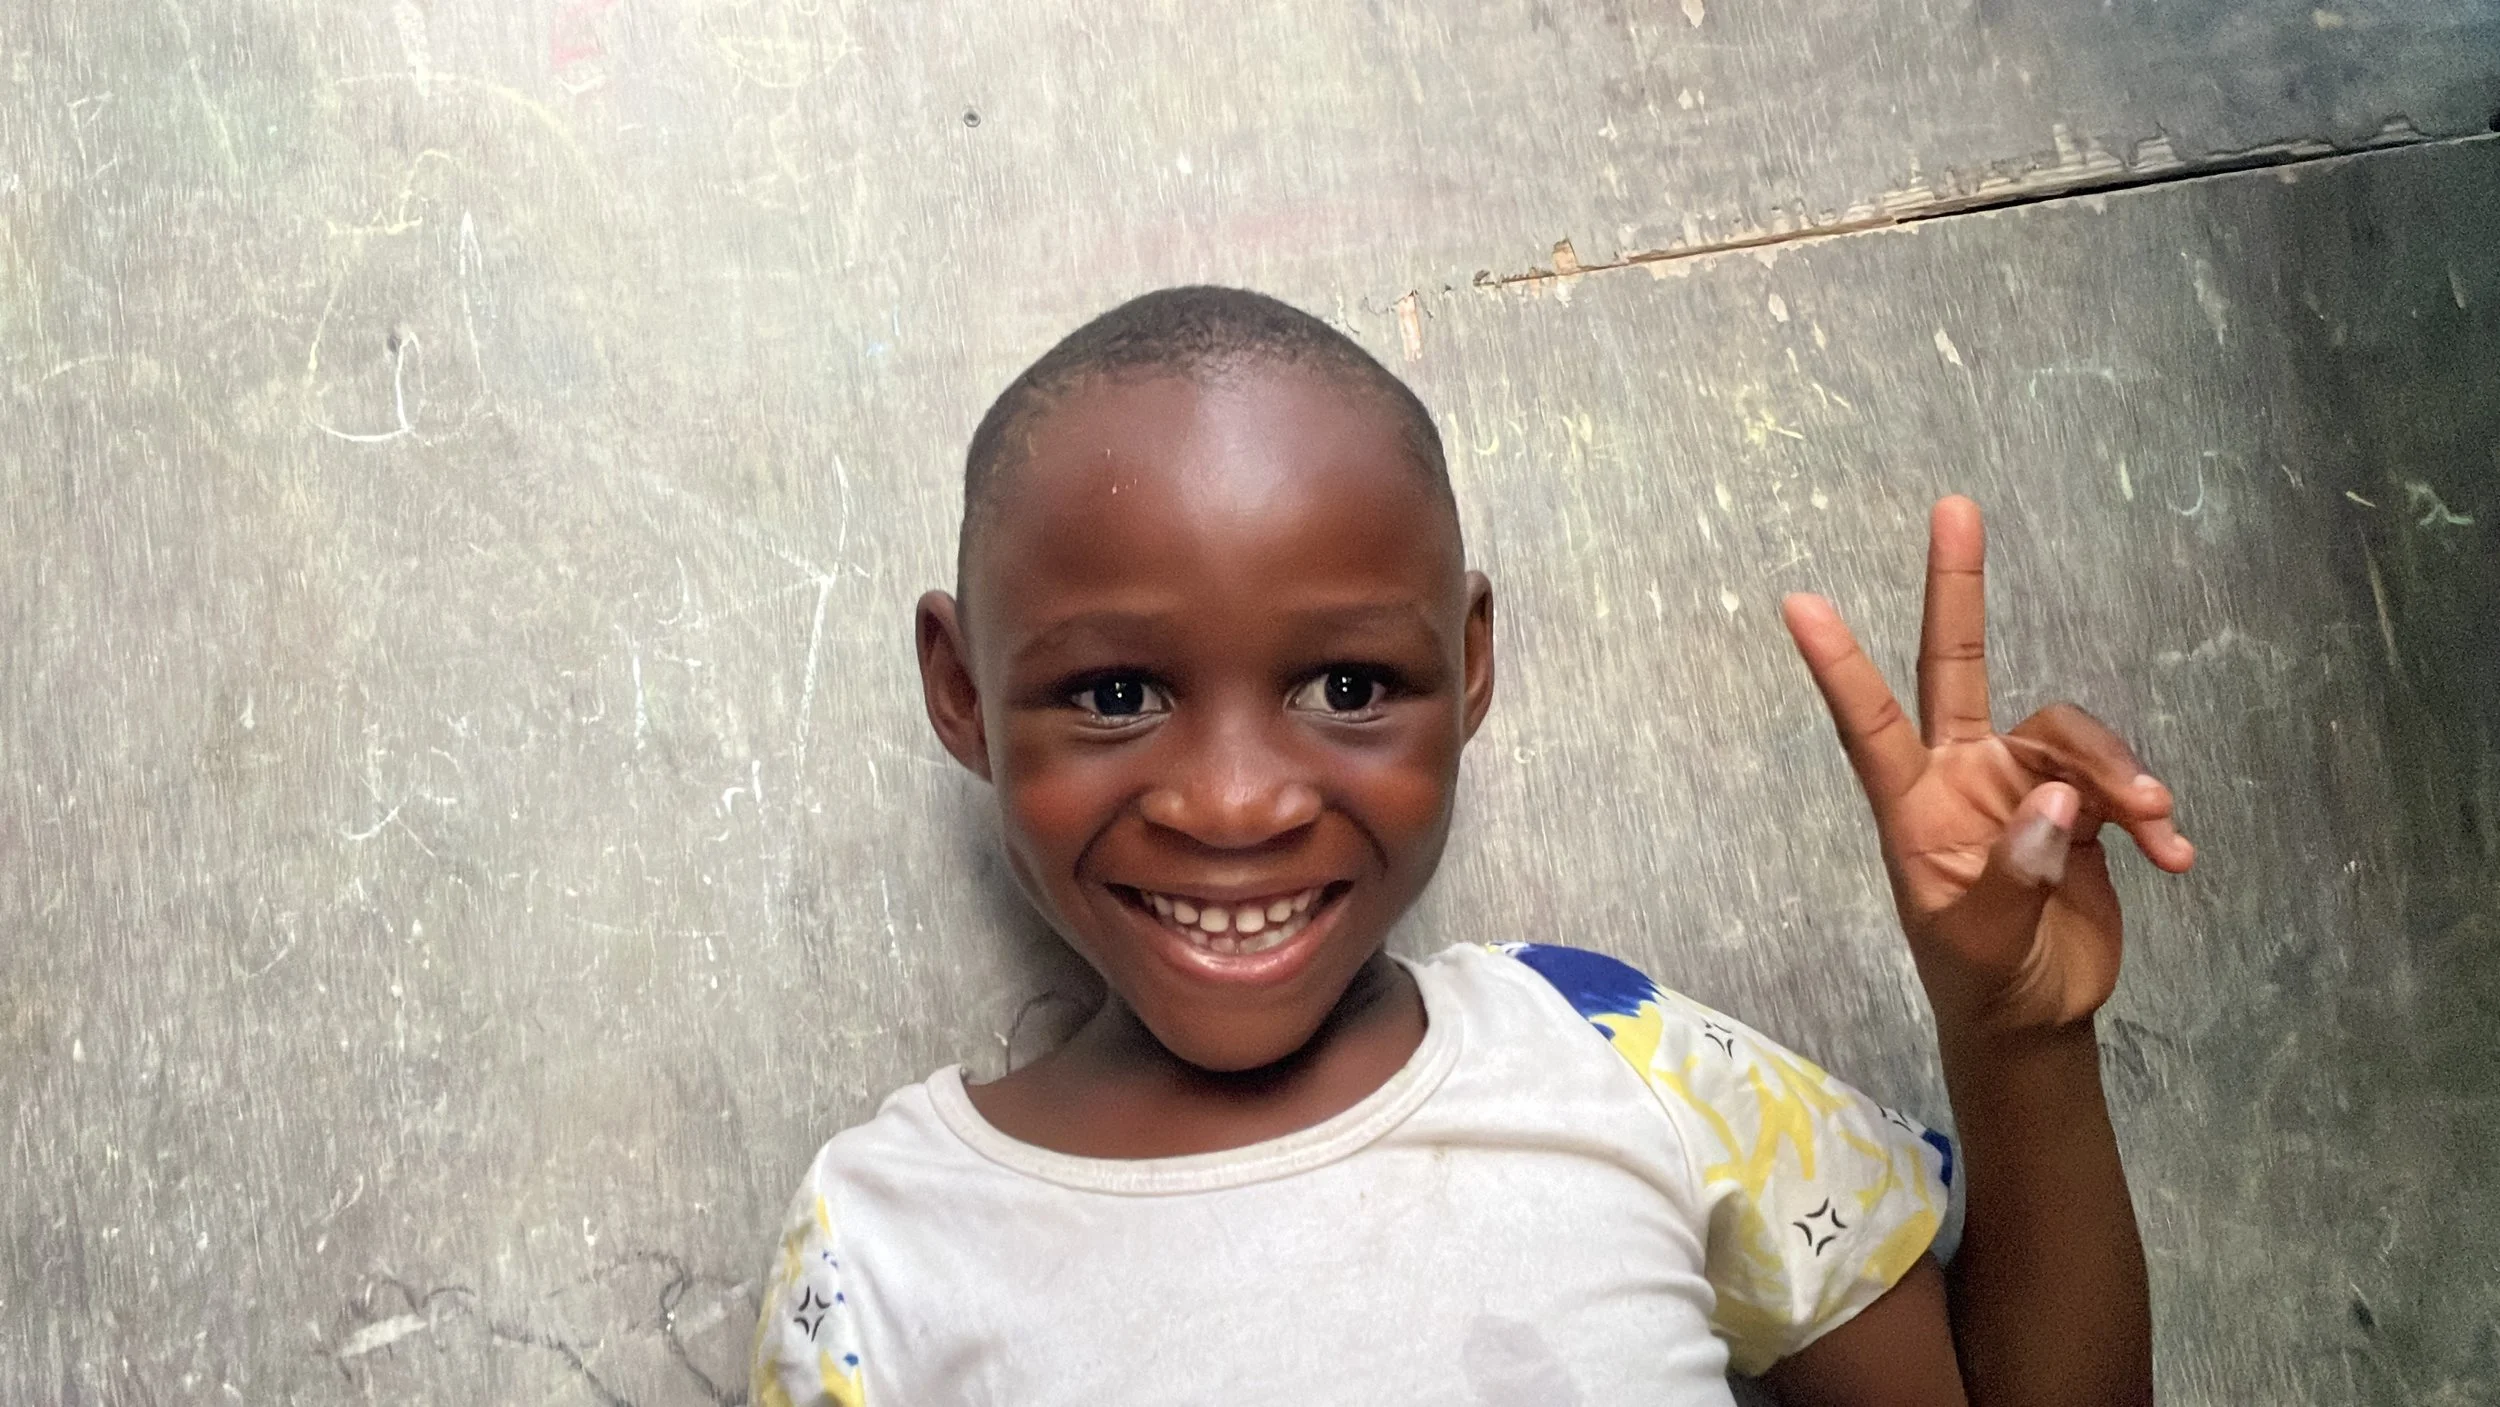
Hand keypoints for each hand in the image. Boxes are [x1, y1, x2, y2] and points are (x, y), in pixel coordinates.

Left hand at [1780, 496, 2195, 1039]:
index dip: (1838, 666)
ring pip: (2070, 735)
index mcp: (1913, 808)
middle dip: (1956, 587)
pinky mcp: (2076, 804)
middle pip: (1956, 665)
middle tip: (1953, 508)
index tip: (1797, 602)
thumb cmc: (1985, 981)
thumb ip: (2014, 877)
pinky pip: (2117, 780)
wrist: (2035, 1015)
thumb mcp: (1986, 946)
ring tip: (2158, 824)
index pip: (1868, 724)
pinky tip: (2175, 856)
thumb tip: (2052, 805)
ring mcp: (2019, 783)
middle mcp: (1961, 776)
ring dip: (2118, 771)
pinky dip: (2151, 812)